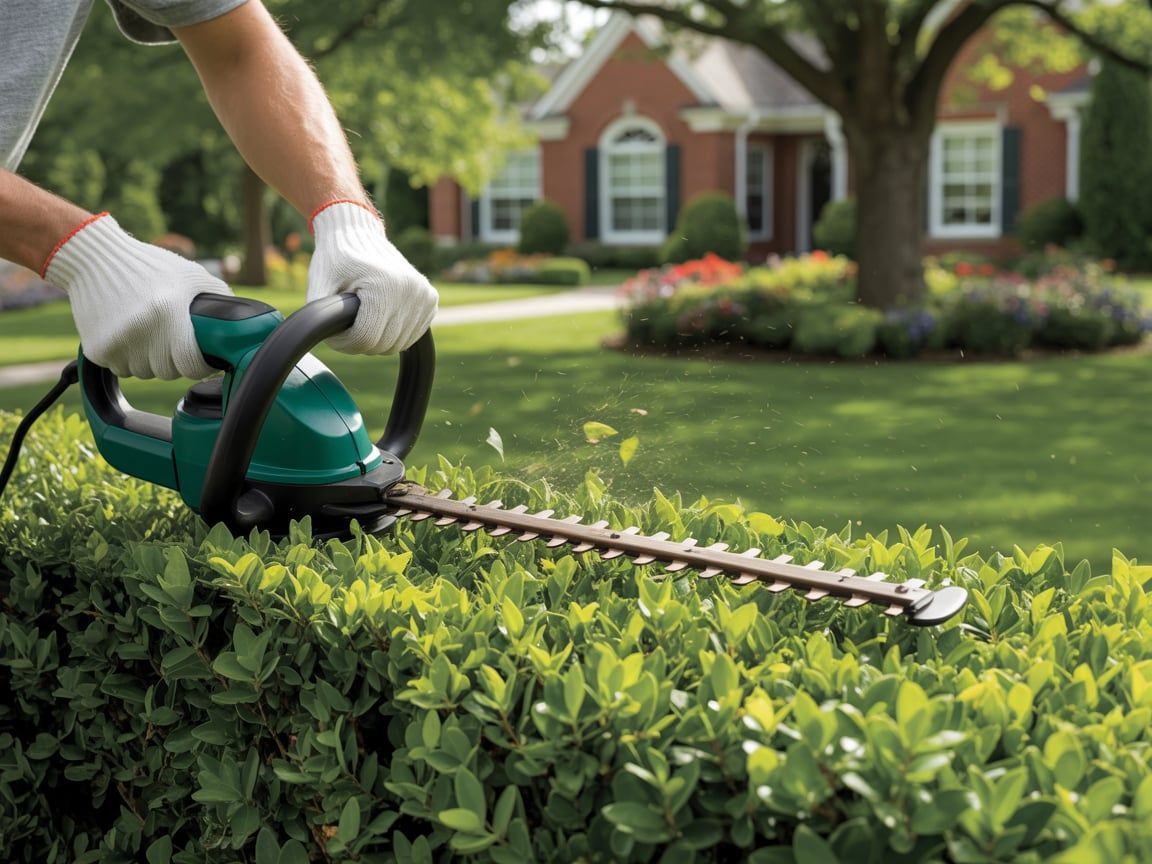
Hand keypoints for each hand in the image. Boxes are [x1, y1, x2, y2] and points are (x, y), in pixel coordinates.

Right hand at [44, 214, 231, 379]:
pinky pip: (120, 369)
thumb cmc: (149, 266)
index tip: (201, 357)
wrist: (95, 259)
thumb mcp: (192, 275)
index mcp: (168, 312)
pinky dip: (127, 358)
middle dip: (175, 360)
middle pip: (169, 372)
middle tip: (172, 339)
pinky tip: (128, 334)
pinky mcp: (97, 349)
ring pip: (145, 373)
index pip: (192, 365)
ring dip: (150, 360)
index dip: (200, 364)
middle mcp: (142, 330)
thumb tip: (241, 325)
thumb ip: (219, 298)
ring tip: (148, 332)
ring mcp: (117, 342)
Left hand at [306, 201, 437, 353]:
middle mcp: (410, 289)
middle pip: (384, 344)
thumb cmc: (335, 261)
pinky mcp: (430, 299)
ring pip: (399, 344)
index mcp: (384, 285)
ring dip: (378, 340)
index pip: (365, 339)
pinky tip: (381, 317)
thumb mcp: (318, 288)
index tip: (334, 332)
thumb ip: (320, 319)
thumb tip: (335, 344)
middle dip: (360, 342)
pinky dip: (394, 333)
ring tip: (362, 320)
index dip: (344, 342)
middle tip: (346, 326)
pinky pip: (411, 335)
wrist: (356, 233)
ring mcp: (424, 294)